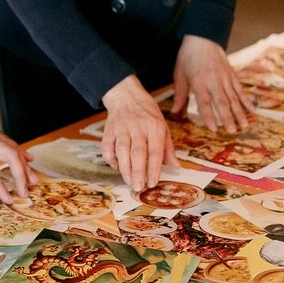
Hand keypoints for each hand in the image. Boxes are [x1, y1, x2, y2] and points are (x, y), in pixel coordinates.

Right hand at [100, 76, 176, 192]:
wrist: (126, 95)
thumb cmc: (147, 113)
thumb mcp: (162, 126)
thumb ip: (168, 148)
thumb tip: (176, 167)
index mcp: (154, 126)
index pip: (154, 151)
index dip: (153, 168)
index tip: (153, 183)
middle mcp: (138, 127)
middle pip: (137, 153)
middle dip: (137, 172)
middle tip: (138, 188)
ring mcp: (121, 128)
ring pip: (121, 151)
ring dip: (124, 169)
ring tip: (129, 182)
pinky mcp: (108, 130)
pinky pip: (107, 147)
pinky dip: (110, 159)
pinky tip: (116, 167)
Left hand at [172, 35, 254, 131]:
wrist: (203, 38)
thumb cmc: (188, 57)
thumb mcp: (179, 75)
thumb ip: (180, 95)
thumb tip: (174, 112)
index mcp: (199, 82)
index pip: (204, 102)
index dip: (209, 116)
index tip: (214, 129)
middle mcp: (214, 81)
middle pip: (222, 102)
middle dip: (228, 118)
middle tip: (233, 132)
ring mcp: (225, 78)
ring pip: (234, 98)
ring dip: (240, 112)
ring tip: (244, 125)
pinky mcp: (232, 75)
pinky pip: (240, 90)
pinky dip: (247, 100)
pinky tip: (253, 110)